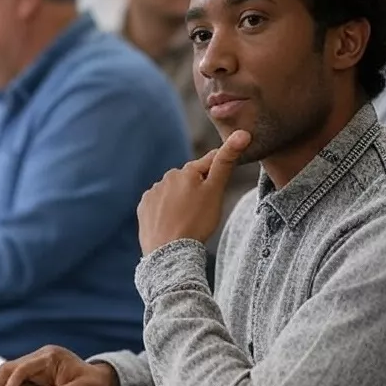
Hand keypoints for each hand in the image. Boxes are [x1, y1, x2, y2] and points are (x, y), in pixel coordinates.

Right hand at [0, 345, 118, 385]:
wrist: (98, 382)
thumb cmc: (92, 385)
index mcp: (50, 357)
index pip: (23, 368)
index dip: (9, 384)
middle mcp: (38, 358)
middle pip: (7, 368)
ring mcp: (32, 365)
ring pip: (3, 372)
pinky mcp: (29, 375)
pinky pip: (8, 380)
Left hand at [137, 130, 250, 255]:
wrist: (169, 252)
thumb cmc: (197, 221)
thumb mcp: (215, 191)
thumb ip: (226, 161)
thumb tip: (242, 133)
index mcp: (187, 171)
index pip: (209, 163)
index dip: (219, 171)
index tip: (222, 183)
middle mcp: (168, 177)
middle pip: (189, 179)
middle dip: (197, 189)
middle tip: (205, 211)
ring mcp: (153, 193)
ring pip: (173, 192)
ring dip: (181, 201)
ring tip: (188, 221)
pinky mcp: (144, 208)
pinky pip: (159, 205)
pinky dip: (166, 211)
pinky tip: (172, 224)